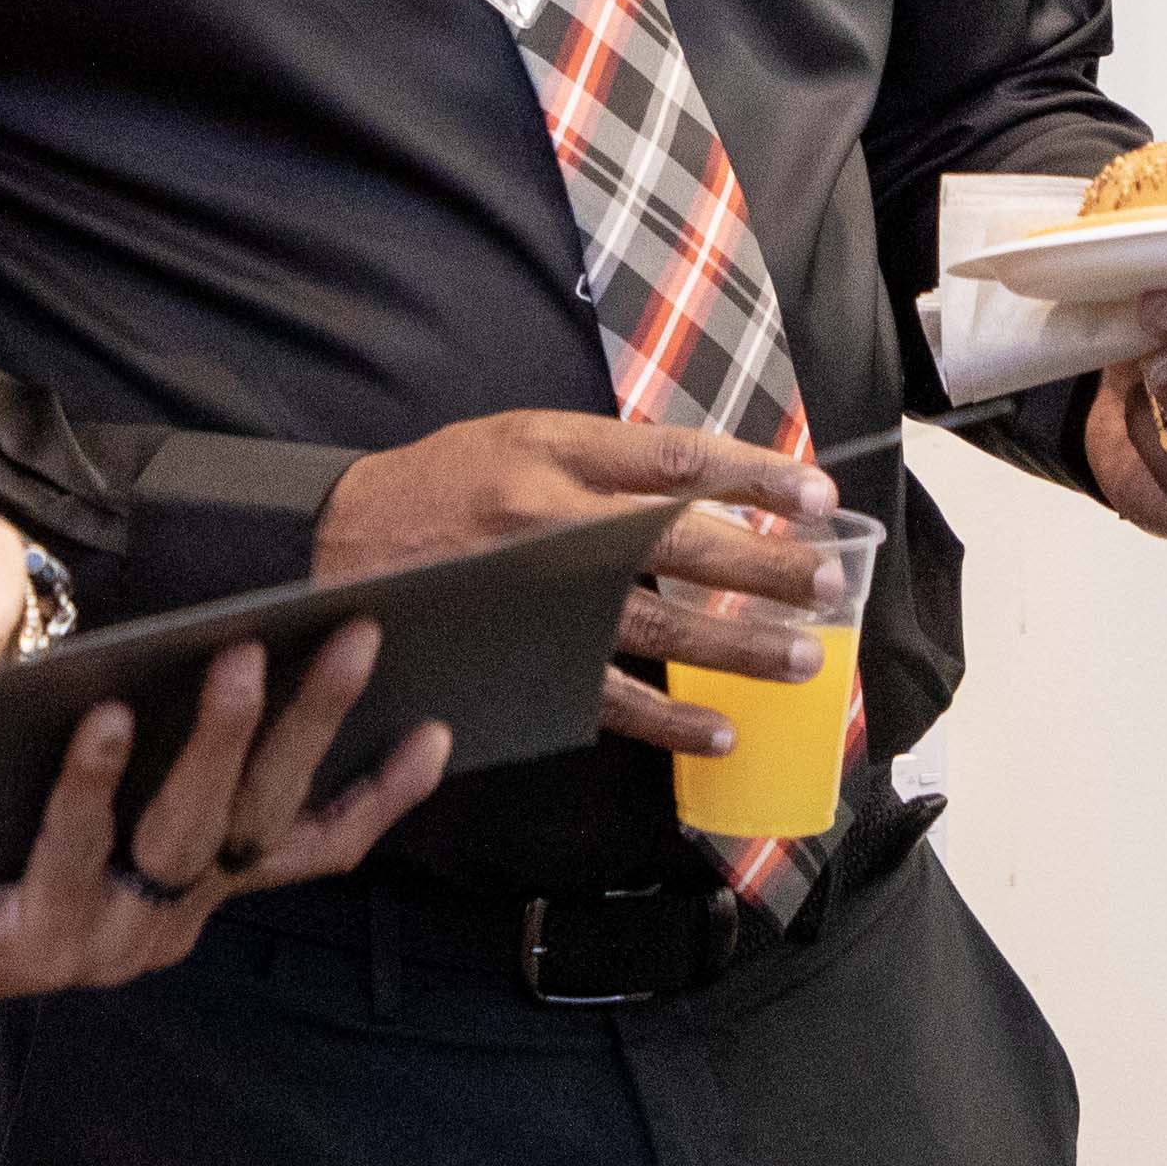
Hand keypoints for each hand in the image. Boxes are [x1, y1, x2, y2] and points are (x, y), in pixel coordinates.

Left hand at [0, 627, 452, 1016]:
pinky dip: (94, 780)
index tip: (439, 726)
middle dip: (315, 722)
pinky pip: (77, 849)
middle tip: (352, 635)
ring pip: (188, 834)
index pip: (305, 846)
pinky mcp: (36, 944)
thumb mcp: (73, 783)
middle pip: (263, 819)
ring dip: (221, 741)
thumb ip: (144, 743)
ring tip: (236, 657)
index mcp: (186, 892)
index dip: (374, 796)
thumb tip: (222, 642)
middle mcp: (165, 924)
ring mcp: (108, 941)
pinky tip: (104, 714)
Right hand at [312, 409, 837, 758]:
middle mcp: (552, 518)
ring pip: (657, 624)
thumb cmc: (439, 485)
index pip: (674, 458)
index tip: (817, 492)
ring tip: (804, 658)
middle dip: (764, 565)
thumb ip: (603, 455)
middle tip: (831, 580)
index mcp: (553, 450)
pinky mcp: (523, 661)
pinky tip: (720, 731)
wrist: (336, 548)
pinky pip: (608, 696)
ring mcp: (540, 599)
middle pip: (680, 542)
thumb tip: (708, 479)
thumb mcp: (515, 435)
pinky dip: (668, 719)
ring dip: (738, 647)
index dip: (753, 474)